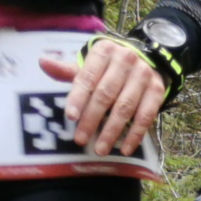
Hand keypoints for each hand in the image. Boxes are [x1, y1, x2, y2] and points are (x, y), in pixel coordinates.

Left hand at [47, 36, 164, 157]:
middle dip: (91, 119)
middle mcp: (125, 59)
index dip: (78, 97)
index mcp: (104, 51)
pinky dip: (135, 134)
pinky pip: (146, 115)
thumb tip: (43, 62)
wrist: (146, 60)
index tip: (70, 117)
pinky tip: (124, 149)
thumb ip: (68, 70)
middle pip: (105, 94)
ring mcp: (143, 75)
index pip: (88, 77)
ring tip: (100, 149)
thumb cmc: (109, 67)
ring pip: (125, 107)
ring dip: (112, 131)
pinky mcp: (157, 90)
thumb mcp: (89, 64)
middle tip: (80, 140)